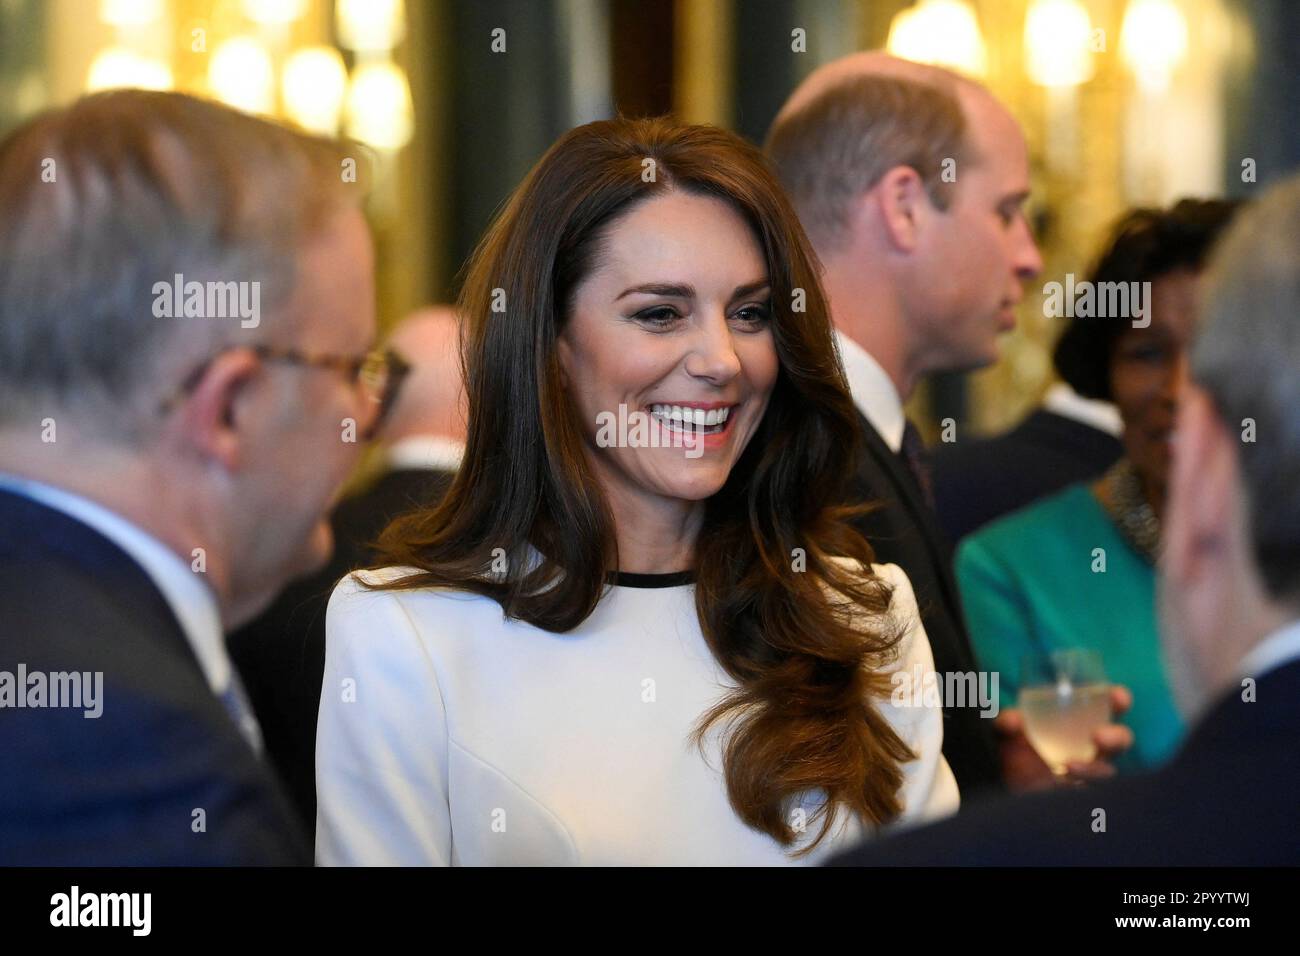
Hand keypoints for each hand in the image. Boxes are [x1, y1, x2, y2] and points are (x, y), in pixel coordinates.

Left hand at [995, 685, 1134, 791]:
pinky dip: (1078, 788)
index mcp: (1082, 721)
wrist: (1006, 783)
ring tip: (1069, 765)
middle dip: (1116, 737)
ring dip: (1093, 769)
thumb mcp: (1007, 731)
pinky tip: (1061, 783)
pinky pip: (1089, 793)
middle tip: (1098, 737)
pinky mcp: (1080, 794)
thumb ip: (1008, 722)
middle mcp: (1092, 746)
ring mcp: (1089, 772)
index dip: (1119, 700)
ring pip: (1107, 772)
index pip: (1109, 707)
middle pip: (1120, 740)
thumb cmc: (1015, 748)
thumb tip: (1013, 721)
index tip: (1118, 697)